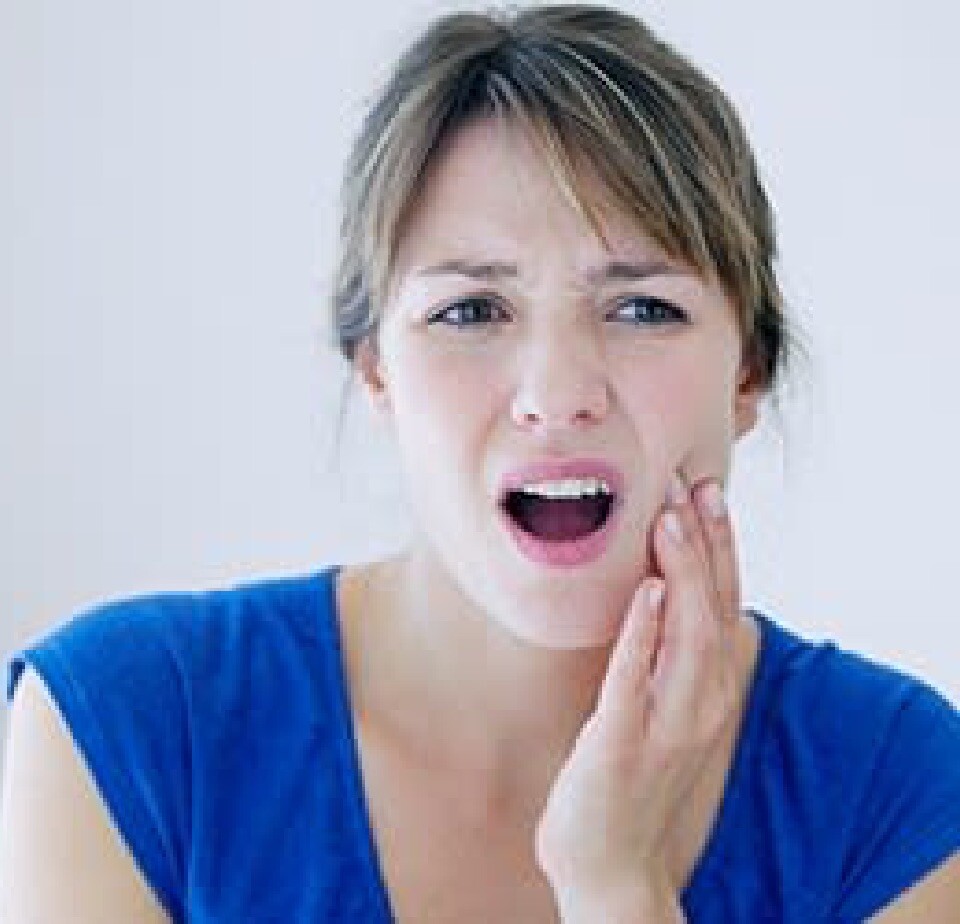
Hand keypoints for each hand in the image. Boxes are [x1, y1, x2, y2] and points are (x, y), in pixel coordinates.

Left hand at [535, 469, 742, 906]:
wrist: (611, 861)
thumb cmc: (632, 774)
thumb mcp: (663, 706)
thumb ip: (669, 654)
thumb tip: (664, 590)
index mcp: (709, 689)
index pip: (724, 604)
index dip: (720, 548)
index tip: (708, 492)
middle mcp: (702, 704)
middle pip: (712, 609)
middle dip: (706, 544)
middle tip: (693, 485)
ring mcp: (667, 726)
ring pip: (687, 637)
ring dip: (682, 574)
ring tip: (670, 519)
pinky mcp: (624, 745)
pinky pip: (635, 681)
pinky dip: (643, 633)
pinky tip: (644, 592)